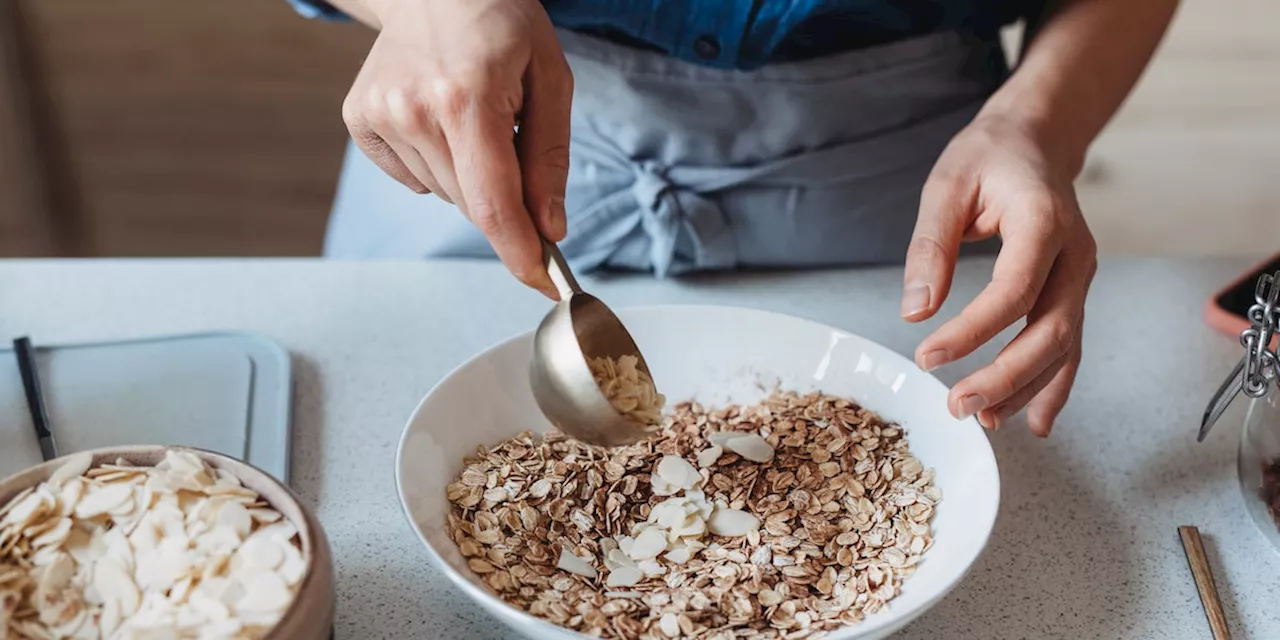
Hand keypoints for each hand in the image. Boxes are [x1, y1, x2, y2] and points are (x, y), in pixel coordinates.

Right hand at [342, 0, 572, 297]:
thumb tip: (549, 229)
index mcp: (468, 97)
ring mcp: (381, 115)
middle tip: (512, 140)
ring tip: (471, 115)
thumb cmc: (501, 23)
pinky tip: (438, 117)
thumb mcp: (550, 78)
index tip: (542, 282)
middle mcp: (415, 110)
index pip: (493, 203)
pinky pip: (414, 178)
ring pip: (445, 194)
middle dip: (503, 195)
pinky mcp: (359, 119)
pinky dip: (436, 162)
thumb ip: (549, 158)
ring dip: (469, 175)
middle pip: (472, 204)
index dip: (520, 252)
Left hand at [901, 113, 1096, 435]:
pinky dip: (1053, 385)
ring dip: (1026, 388)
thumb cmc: (988, 157)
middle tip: (957, 404)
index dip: (973, 331)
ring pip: (1064, 345)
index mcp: (1044, 220)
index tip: (927, 356)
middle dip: (1005, 375)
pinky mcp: (1073, 290)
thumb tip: (914, 311)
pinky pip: (1070, 345)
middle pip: (1050, 329)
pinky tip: (1033, 421)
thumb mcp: (946, 187)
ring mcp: (1080, 274)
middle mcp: (1075, 252)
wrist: (1035, 139)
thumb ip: (930, 247)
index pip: (1014, 290)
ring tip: (984, 419)